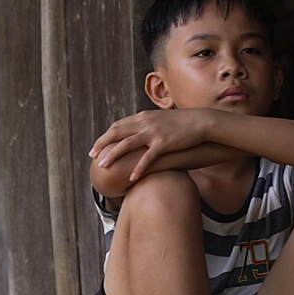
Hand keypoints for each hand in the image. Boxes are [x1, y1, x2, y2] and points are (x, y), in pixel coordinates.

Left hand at [91, 109, 217, 180]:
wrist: (201, 121)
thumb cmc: (182, 124)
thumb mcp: (160, 121)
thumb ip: (147, 126)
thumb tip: (136, 134)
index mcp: (143, 117)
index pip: (118, 125)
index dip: (105, 136)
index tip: (96, 147)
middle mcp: (145, 122)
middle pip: (116, 132)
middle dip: (102, 144)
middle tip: (92, 156)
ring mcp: (154, 132)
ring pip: (127, 144)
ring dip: (112, 155)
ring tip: (103, 167)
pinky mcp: (164, 143)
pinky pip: (148, 157)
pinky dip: (138, 168)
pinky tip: (131, 178)